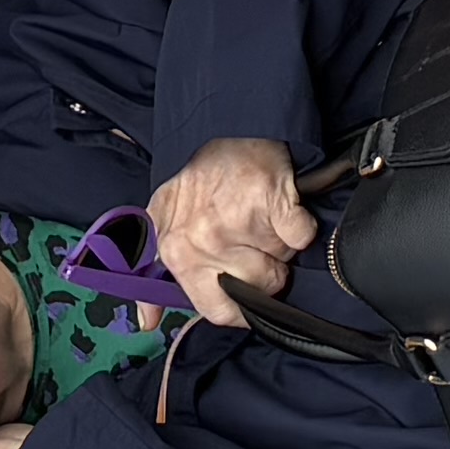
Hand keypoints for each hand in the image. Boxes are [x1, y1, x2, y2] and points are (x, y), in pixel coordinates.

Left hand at [148, 137, 320, 331]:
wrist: (230, 127)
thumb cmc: (199, 180)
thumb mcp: (161, 220)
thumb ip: (151, 270)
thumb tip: (147, 321)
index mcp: (176, 251)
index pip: (218, 310)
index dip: (239, 307)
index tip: (247, 294)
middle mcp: (203, 240)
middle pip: (258, 291)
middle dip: (265, 275)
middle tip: (254, 244)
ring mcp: (238, 221)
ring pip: (282, 266)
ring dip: (281, 248)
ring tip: (263, 221)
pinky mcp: (274, 202)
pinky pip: (302, 237)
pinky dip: (301, 225)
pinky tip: (283, 209)